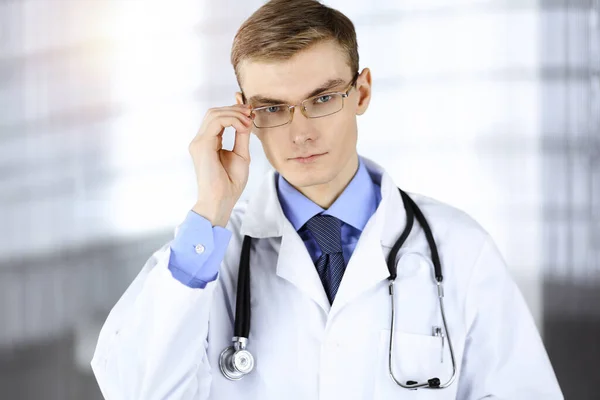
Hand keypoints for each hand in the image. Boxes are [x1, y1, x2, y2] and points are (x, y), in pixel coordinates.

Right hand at [188, 104, 252, 226]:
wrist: (222, 200)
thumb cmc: (230, 183)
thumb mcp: (241, 154)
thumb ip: (242, 136)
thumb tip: (247, 119)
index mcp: (209, 143)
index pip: (217, 118)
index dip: (233, 110)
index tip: (250, 112)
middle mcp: (201, 140)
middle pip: (214, 112)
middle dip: (234, 109)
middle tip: (250, 113)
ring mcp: (199, 142)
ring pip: (214, 114)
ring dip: (234, 114)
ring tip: (248, 121)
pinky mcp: (202, 145)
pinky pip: (216, 122)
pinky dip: (232, 120)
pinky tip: (243, 127)